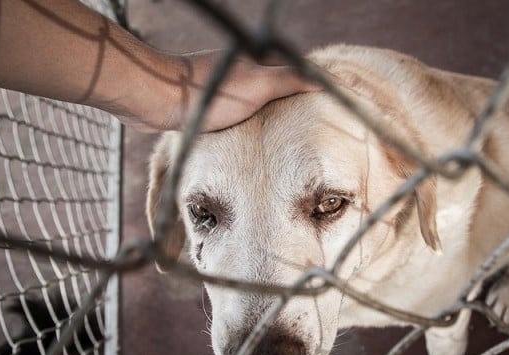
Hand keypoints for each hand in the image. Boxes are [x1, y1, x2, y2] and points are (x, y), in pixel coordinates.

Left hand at [116, 51, 321, 132]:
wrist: (158, 99)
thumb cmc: (210, 93)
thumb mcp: (259, 84)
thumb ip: (292, 80)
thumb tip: (326, 80)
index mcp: (262, 63)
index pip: (303, 70)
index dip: (326, 83)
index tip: (349, 97)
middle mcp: (247, 71)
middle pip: (285, 83)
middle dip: (306, 97)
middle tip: (327, 118)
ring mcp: (229, 87)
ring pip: (264, 99)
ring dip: (282, 111)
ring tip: (299, 131)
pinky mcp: (211, 103)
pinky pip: (244, 112)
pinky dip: (258, 120)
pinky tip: (259, 137)